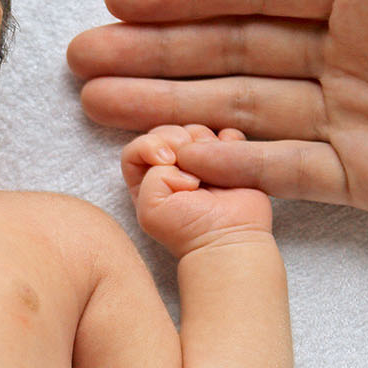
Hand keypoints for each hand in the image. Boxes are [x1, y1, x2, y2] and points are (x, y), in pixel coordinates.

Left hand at [123, 125, 271, 256]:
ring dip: (202, 141)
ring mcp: (202, 162)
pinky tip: (226, 159)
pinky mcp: (229, 158)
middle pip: (166, 132)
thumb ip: (150, 177)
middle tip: (186, 161)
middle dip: (175, 139)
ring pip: (195, 130)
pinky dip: (227, 140)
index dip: (149, 145)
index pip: (139, 146)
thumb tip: (177, 159)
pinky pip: (227, 134)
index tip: (166, 160)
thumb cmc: (187, 229)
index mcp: (147, 179)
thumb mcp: (150, 208)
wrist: (226, 238)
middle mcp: (174, 167)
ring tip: (209, 168)